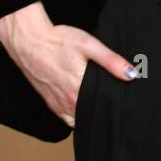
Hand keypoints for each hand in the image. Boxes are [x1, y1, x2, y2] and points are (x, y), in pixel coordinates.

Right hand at [0, 0, 134, 127]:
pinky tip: (85, 106)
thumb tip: (131, 74)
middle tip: (117, 103)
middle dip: (105, 110)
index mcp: (79, 89)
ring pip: (79, 119)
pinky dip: (76, 116)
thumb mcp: (89, 46)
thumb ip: (111, 61)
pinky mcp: (50, 103)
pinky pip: (66, 117)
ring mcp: (57, 104)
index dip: (115, 106)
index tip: (125, 103)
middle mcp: (68, 101)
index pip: (102, 107)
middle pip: (92, 114)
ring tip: (103, 104)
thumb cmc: (59, 42)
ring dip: (90, 114)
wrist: (30, 42)